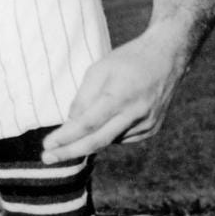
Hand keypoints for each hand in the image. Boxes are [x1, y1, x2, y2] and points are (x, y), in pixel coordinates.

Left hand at [41, 25, 188, 161]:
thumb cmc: (129, 60)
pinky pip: (122, 138)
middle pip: (97, 142)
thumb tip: (70, 125)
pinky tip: (115, 115)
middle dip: (69, 152)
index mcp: (120, 96)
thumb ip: (83, 98)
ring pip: (109, 140)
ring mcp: (146, 124)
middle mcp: (135, 114)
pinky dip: (110, 131)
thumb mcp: (100, 69)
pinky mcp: (152, 129)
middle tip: (47, 159)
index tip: (47, 145)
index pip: (88, 124)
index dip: (65, 137)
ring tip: (94, 114)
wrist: (167, 56)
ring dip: (92, 136)